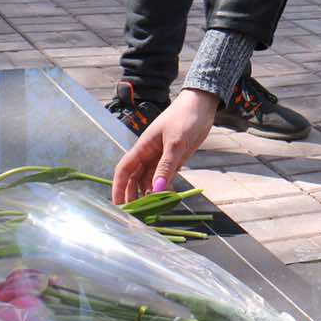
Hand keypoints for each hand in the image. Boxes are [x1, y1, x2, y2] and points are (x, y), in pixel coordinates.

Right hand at [111, 89, 217, 203]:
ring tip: (155, 210)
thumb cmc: (185, 118)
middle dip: (133, 196)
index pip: (124, 169)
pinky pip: (165, 177)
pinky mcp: (174, 159)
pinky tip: (169, 197)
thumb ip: (166, 166)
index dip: (118, 187)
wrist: (202, 105)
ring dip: (150, 194)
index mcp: (143, 147)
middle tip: (138, 215)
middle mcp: (149, 154)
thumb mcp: (176, 142)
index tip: (118, 205)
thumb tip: (156, 190)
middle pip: (135, 179)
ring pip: (150, 180)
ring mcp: (161, 157)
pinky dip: (165, 187)